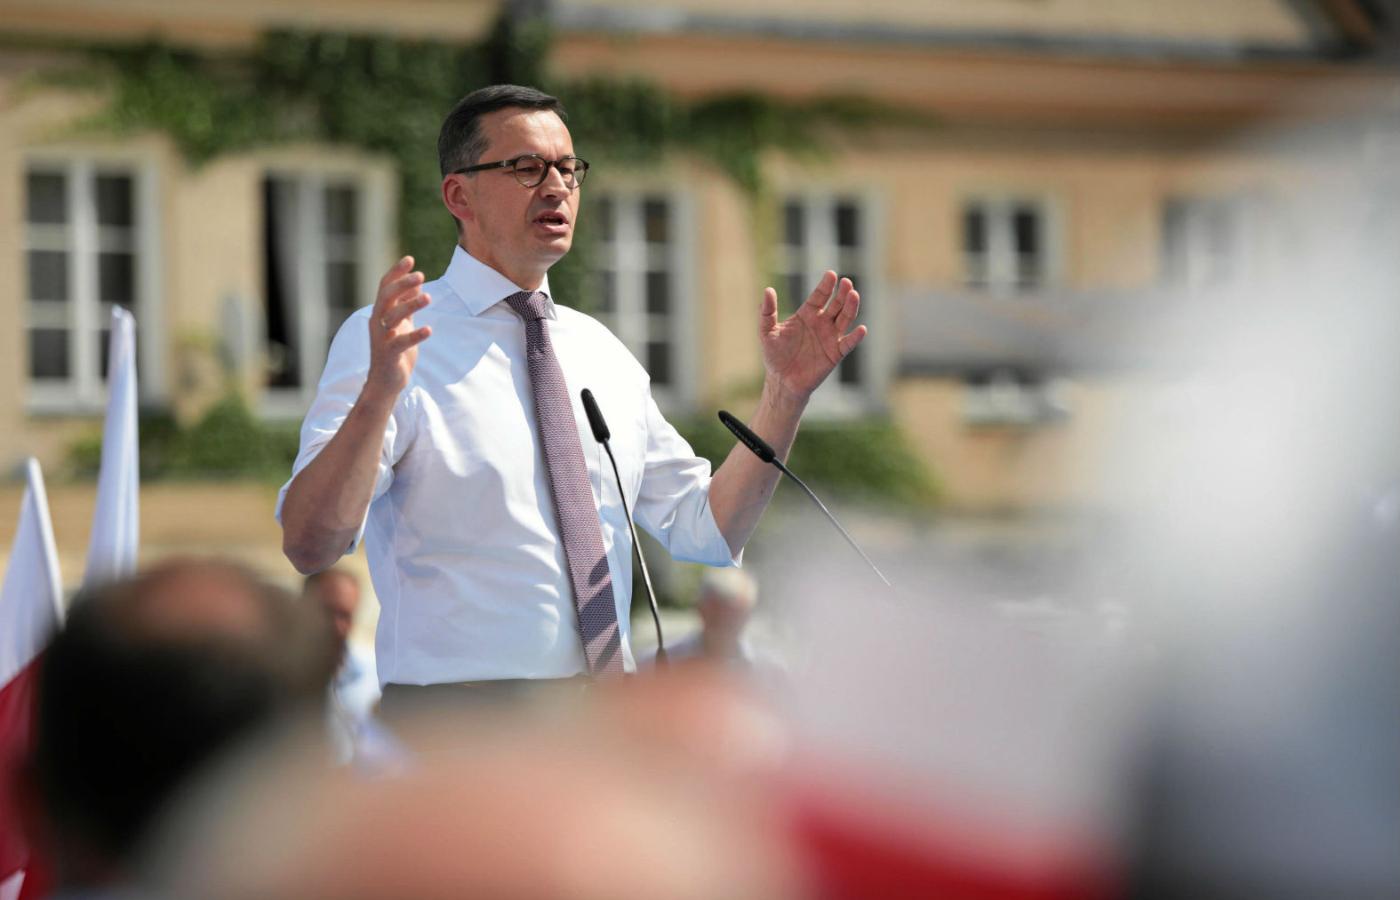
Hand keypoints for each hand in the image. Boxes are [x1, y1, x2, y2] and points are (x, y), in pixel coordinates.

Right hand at [366, 255, 431, 396]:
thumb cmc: (395, 350)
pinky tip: (429, 330)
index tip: (410, 259)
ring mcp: (382, 338)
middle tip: (420, 275)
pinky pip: (400, 342)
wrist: (385, 381)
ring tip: (428, 298)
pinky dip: (415, 335)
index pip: (385, 286)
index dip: (396, 272)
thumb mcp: (402, 323)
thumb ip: (407, 303)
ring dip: (410, 305)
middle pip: (386, 296)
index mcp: (381, 312)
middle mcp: (378, 322)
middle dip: (402, 284)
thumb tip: (416, 282)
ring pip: (393, 316)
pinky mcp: (389, 354)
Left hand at [759, 271, 866, 402]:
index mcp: (807, 314)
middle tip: (847, 282)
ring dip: (851, 307)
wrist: (781, 381)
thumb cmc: (774, 355)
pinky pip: (848, 344)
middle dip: (842, 293)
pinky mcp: (835, 354)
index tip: (831, 274)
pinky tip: (861, 329)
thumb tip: (768, 290)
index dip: (826, 286)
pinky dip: (855, 337)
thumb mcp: (767, 331)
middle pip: (836, 304)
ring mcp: (830, 337)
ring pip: (845, 319)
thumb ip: (767, 312)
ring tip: (854, 295)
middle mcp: (821, 323)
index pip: (819, 296)